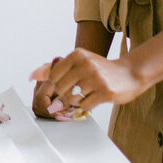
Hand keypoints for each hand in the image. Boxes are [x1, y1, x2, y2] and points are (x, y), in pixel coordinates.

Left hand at [30, 48, 146, 112]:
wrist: (130, 74)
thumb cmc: (101, 70)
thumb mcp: (79, 63)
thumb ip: (54, 69)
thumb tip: (31, 76)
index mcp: (77, 54)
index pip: (53, 75)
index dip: (56, 86)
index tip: (63, 88)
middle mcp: (86, 64)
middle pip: (60, 89)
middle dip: (64, 97)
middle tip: (74, 95)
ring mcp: (96, 78)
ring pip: (71, 98)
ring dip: (74, 103)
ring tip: (84, 96)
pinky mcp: (105, 92)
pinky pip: (84, 106)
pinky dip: (84, 107)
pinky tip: (91, 101)